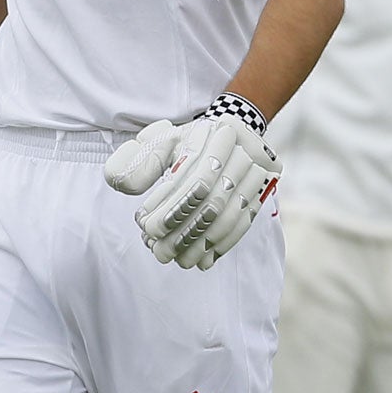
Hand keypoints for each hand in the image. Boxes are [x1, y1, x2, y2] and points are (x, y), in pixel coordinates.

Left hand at [105, 106, 278, 270]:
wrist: (221, 138)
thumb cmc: (181, 144)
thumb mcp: (153, 144)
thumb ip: (136, 164)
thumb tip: (128, 187)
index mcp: (210, 133)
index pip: (193, 177)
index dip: (169, 206)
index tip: (146, 227)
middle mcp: (238, 148)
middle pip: (213, 200)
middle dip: (183, 231)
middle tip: (160, 252)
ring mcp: (256, 169)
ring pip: (230, 215)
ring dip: (203, 244)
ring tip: (179, 259)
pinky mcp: (263, 188)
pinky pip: (245, 221)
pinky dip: (223, 244)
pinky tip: (204, 259)